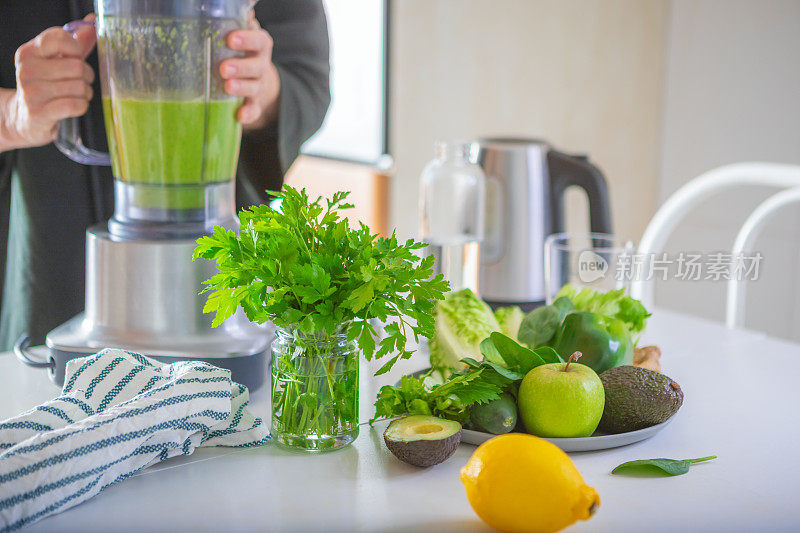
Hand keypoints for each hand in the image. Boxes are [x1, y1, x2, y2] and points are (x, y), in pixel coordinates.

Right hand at [1, 15, 95, 149]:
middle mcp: (27, 69)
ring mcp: (32, 92)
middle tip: (81, 81)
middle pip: (77, 66)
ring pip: (80, 86)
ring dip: (86, 93)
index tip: (76, 57)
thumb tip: (93, 22)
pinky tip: (75, 105)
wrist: (25, 117)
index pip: (60, 38)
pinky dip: (82, 105)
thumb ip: (76, 43)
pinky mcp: (40, 112)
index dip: (77, 49)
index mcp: (29, 52)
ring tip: (76, 95)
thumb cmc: (46, 86)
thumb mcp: (57, 61)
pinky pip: (76, 104)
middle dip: (87, 76)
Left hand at [220, 12, 280, 129]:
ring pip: (254, 87)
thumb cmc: (244, 54)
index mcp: (260, 47)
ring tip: (228, 87)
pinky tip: (239, 116)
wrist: (260, 83)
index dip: (247, 40)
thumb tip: (233, 4)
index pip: (259, 41)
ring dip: (242, 87)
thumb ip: (237, 21)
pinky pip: (255, 110)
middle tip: (224, 68)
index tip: (231, 39)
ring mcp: (259, 86)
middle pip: (257, 66)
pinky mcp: (256, 104)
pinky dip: (249, 113)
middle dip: (242, 67)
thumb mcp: (243, 36)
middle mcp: (261, 66)